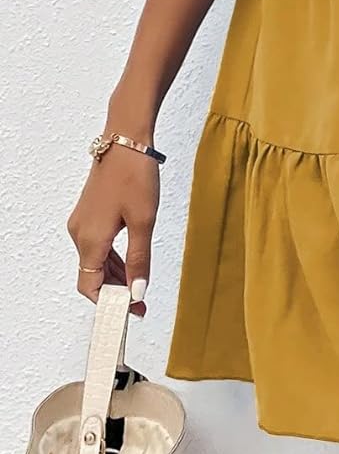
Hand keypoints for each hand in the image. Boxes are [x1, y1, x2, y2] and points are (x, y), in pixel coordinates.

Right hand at [67, 119, 159, 317]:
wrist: (125, 139)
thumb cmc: (135, 176)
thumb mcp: (144, 221)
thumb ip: (139, 259)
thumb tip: (137, 291)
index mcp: (90, 239)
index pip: (90, 287)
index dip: (110, 304)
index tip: (130, 314)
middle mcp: (79, 233)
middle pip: (92, 276)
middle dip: (115, 292)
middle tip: (141, 303)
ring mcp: (82, 222)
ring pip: (94, 261)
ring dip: (114, 275)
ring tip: (139, 286)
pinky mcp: (89, 213)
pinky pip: (96, 245)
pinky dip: (111, 258)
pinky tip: (129, 262)